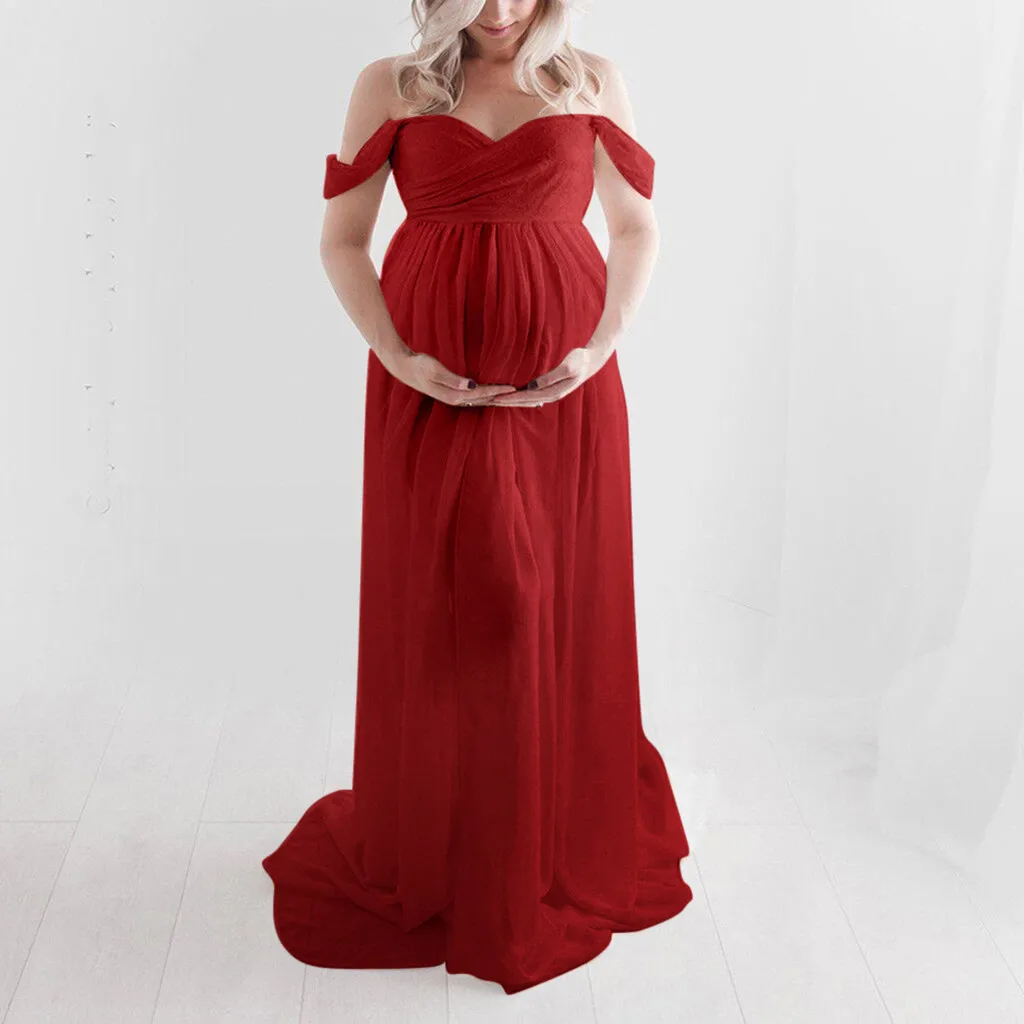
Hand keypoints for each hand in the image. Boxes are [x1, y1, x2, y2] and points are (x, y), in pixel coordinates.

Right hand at [381, 349, 517, 405]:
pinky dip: (493, 396)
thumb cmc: (419, 365)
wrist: (404, 368)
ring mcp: (458, 398)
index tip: (514, 388)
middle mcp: (459, 400)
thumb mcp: (434, 370)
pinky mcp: (458, 393)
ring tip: (520, 399)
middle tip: (526, 398)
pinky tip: (502, 394)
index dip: (498, 391)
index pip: (482, 394)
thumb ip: (452, 379)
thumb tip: (471, 386)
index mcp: (455, 396)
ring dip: (502, 400)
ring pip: (486, 400)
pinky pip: (480, 397)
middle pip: (487, 401)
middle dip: (506, 400)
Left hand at [483, 346, 607, 406]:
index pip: (527, 397)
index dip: (511, 398)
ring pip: (526, 400)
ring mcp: (550, 393)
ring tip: (496, 400)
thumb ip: (551, 377)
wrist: (592, 360)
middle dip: (507, 402)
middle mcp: (551, 396)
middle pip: (524, 401)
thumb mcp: (568, 366)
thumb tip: (533, 386)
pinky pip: (530, 395)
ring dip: (511, 400)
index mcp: (553, 392)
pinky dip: (519, 396)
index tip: (496, 398)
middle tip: (489, 401)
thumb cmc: (580, 359)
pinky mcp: (549, 389)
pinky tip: (510, 395)